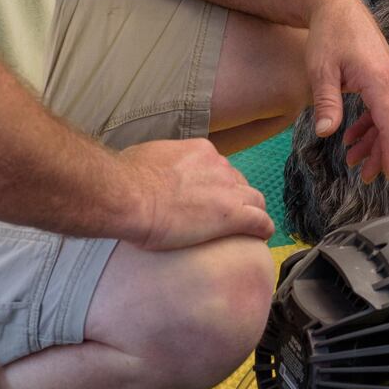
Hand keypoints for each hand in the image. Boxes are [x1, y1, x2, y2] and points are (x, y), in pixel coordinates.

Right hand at [121, 138, 272, 249]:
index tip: (210, 198)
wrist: (129, 196)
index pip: (219, 167)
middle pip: (239, 182)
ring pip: (255, 200)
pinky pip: (259, 221)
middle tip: (226, 215)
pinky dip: (262, 229)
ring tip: (248, 228)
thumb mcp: (142, 157)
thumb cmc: (126, 180)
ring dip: (253, 212)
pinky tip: (261, 237)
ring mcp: (228, 189)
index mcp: (200, 152)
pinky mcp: (231, 215)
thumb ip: (156, 162)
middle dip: (236, 197)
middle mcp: (219, 166)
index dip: (217, 184)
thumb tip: (147, 168)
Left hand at [305, 0, 388, 182]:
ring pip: (387, 117)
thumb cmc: (329, 34)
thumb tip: (326, 132)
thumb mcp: (321, 70)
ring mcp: (388, 77)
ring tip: (352, 161)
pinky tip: (351, 136)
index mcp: (379, 81)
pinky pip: (381, 106)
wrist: (337, 5)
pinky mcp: (381, 75)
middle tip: (364, 178)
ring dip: (372, 140)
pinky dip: (370, 124)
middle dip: (379, 153)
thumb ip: (326, 102)